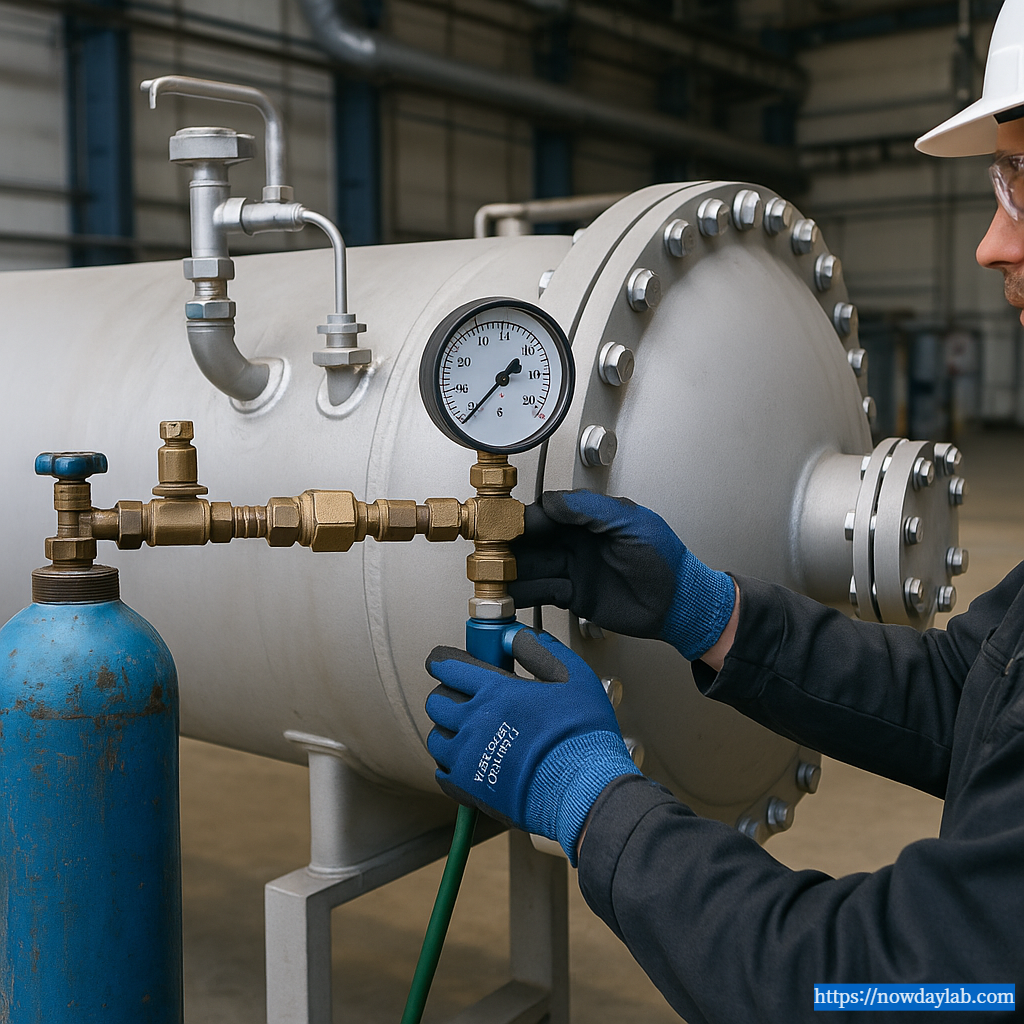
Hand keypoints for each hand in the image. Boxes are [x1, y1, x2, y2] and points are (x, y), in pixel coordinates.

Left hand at [425, 628, 640, 863]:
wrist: (584, 789)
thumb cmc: (581, 734)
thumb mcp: (572, 677)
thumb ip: (540, 650)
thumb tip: (515, 637)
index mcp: (495, 692)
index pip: (451, 668)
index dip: (441, 661)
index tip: (439, 661)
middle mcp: (474, 722)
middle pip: (437, 702)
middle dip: (445, 693)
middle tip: (459, 695)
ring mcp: (469, 758)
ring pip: (437, 738)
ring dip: (447, 730)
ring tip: (464, 730)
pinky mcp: (471, 788)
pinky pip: (443, 772)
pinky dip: (451, 764)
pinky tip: (469, 761)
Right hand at [509, 490, 735, 661]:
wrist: (679, 605)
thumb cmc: (665, 562)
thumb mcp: (632, 524)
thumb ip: (592, 510)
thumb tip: (554, 501)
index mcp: (592, 519)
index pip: (549, 512)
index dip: (527, 519)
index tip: (508, 524)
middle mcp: (580, 542)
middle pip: (535, 539)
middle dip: (512, 544)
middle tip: (491, 550)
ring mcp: (575, 569)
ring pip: (534, 566)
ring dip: (513, 570)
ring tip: (493, 575)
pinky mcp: (575, 596)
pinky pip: (544, 591)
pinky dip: (525, 593)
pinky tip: (509, 594)